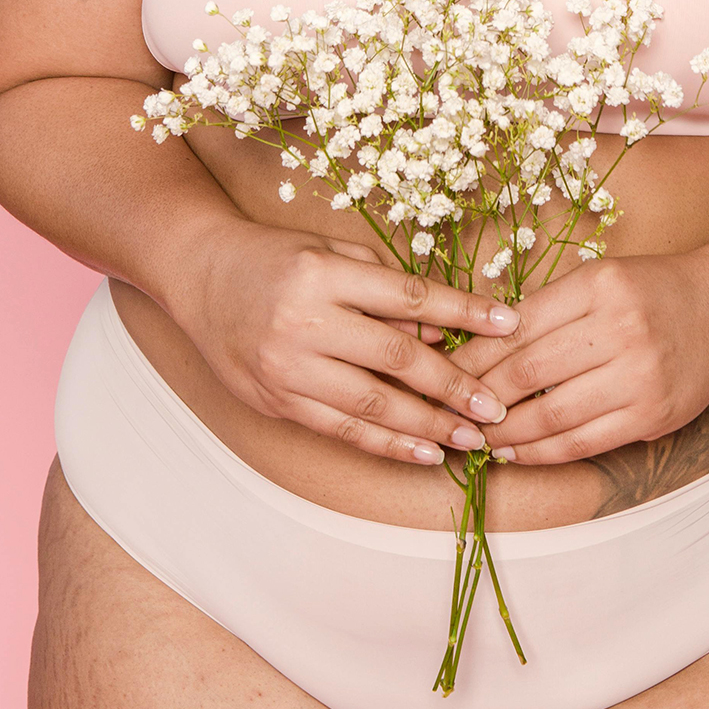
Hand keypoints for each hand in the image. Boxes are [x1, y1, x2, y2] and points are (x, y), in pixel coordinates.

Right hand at [168, 219, 520, 464]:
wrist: (199, 275)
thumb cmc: (278, 259)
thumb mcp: (334, 256)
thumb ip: (387, 291)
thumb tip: (443, 337)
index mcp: (323, 275)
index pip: (409, 298)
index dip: (464, 313)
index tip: (509, 324)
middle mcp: (303, 322)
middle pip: (395, 359)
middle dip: (453, 386)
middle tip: (496, 406)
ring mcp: (286, 367)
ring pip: (371, 404)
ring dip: (428, 425)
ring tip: (471, 438)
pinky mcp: (276, 401)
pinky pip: (341, 430)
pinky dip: (387, 444)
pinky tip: (424, 452)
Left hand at [447, 251, 708, 463]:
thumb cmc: (652, 292)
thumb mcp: (599, 279)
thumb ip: (545, 308)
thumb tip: (474, 346)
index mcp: (600, 286)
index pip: (517, 327)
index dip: (472, 354)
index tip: (440, 370)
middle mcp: (621, 329)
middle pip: (528, 371)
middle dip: (477, 395)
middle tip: (445, 409)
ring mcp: (640, 377)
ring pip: (551, 414)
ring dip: (503, 432)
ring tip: (473, 436)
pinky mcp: (652, 416)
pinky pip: (582, 443)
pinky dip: (541, 452)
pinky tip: (513, 451)